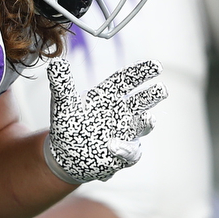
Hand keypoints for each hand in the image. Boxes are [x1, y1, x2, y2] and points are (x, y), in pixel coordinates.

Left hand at [42, 57, 165, 183]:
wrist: (65, 155)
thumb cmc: (68, 125)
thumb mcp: (62, 104)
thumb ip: (62, 84)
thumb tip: (57, 63)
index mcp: (109, 96)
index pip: (127, 80)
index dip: (141, 73)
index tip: (156, 66)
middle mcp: (121, 112)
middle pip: (142, 101)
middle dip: (153, 95)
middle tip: (161, 89)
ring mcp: (125, 133)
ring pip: (142, 126)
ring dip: (147, 123)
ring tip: (148, 119)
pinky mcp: (123, 153)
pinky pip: (129, 151)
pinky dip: (124, 149)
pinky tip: (113, 146)